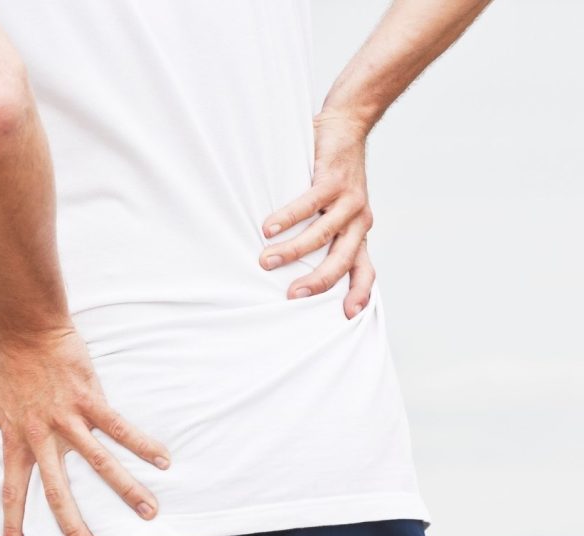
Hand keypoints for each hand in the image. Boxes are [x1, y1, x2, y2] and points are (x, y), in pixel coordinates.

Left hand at [0, 326, 171, 535]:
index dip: (11, 524)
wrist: (24, 326)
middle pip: (58, 491)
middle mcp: (42, 437)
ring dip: (125, 489)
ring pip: (99, 462)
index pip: (11, 492)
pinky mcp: (90, 399)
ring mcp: (69, 419)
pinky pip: (118, 426)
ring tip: (149, 513)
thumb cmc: (0, 364)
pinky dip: (141, 442)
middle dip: (73, 526)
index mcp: (15, 441)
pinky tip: (163, 459)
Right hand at [259, 109, 375, 318]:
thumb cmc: (332, 175)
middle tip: (292, 296)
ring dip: (292, 250)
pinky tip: (268, 227)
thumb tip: (295, 271)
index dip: (358, 293)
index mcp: (359, 233)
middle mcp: (358, 221)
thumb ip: (325, 238)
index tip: (347, 315)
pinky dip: (287, 217)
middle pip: (342, 260)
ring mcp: (348, 200)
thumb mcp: (336, 211)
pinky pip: (308, 204)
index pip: (364, 270)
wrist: (347, 126)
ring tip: (265, 260)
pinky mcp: (333, 180)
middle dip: (318, 281)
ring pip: (322, 235)